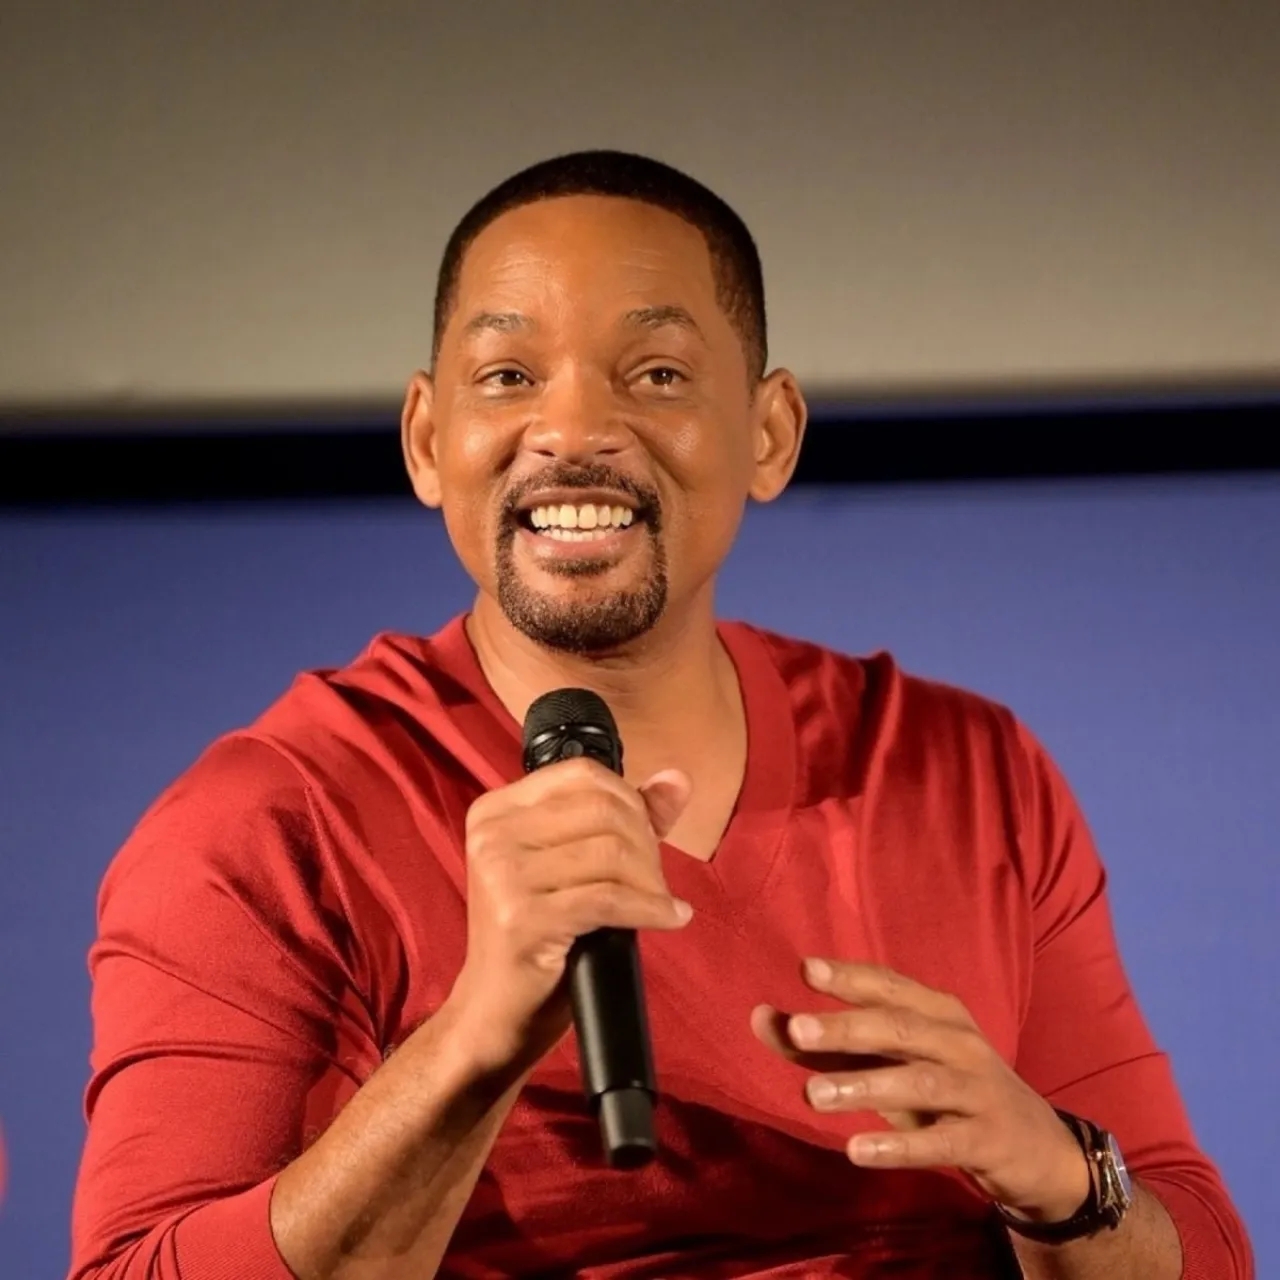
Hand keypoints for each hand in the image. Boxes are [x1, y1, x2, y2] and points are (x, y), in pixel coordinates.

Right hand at [446, 757, 692, 1079]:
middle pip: (603, 811)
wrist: (495, 1011)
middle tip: (655, 883)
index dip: (631, 802)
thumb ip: (626, 818)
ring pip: (612, 852)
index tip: (647, 839)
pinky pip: (611, 898)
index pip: (583, 775)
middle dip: (646, 846)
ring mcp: (503, 875)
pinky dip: (652, 908)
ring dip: (651, 881)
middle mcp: (493, 834)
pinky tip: (670, 918)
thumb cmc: (538, 936)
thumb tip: (677, 780)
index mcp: (496, 811)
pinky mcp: (523, 918)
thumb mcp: (575, 867)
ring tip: (658, 904)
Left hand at [752, 959, 1090, 1221]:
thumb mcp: (891, 1064)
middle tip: (798, 1030)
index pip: (890, 987)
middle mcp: (959, 1041)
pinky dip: (899, 1146)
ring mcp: (977, 1090)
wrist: (1037, 1148)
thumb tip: (759, 1017)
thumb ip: (825, 1045)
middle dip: (848, 1027)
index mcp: (937, 1012)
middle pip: (900, 1028)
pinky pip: (941, 1142)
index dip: (851, 978)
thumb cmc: (946, 1093)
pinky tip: (856, 1150)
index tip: (806, 969)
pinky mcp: (987, 1140)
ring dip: (865, 1086)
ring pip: (919, 1081)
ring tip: (813, 1096)